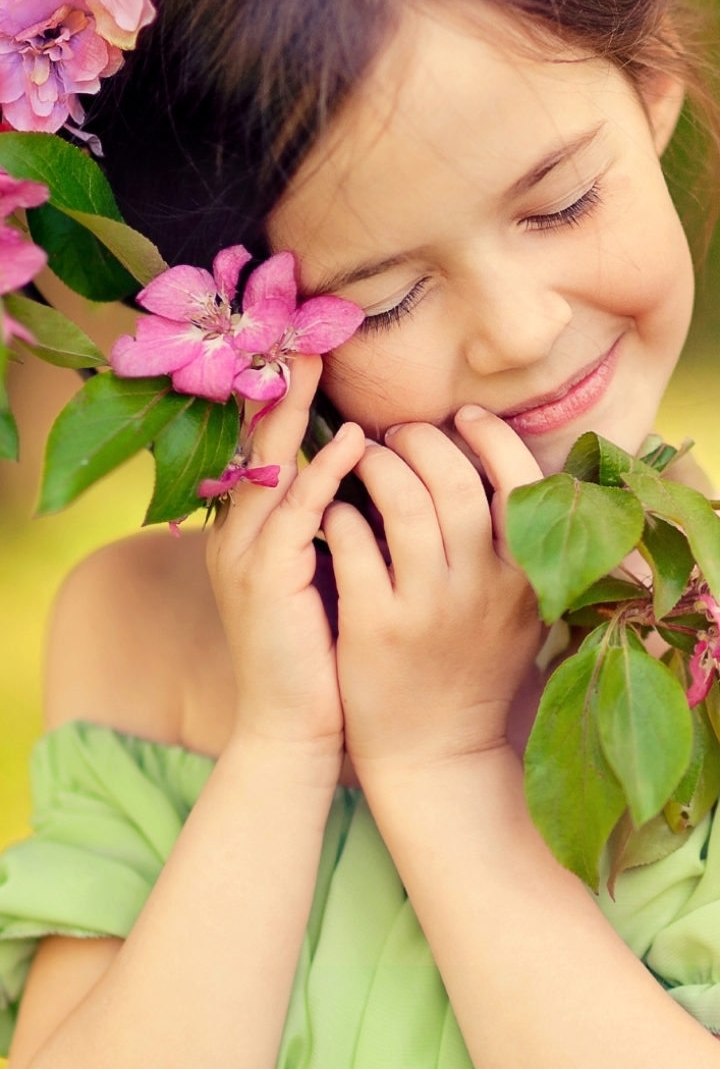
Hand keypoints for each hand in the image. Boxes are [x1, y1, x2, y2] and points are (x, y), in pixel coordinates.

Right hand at [206, 356, 364, 780]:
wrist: (296, 733)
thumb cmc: (324, 660)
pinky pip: (295, 515)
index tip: (306, 351)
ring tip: (314, 362)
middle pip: (255, 446)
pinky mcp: (265, 582)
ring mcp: (246, 557)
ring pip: (268, 469)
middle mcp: (238, 537)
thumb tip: (375, 480)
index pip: (265, 454)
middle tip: (303, 335)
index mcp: (252, 535)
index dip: (282, 402)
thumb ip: (338, 529)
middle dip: (276, 388)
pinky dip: (321, 475)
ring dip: (293, 413)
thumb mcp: (327, 581)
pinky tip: (351, 445)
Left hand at [322, 408, 542, 777]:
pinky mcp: (375, 627)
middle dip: (422, 439)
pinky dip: (339, 512)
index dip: (489, 436)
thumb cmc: (475, 666)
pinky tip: (334, 509)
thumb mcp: (519, 607)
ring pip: (403, 501)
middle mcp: (485, 588)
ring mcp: (429, 608)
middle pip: (455, 478)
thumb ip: (519, 542)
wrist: (436, 752)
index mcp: (528, 576)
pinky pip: (353, 543)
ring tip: (364, 458)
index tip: (463, 417)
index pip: (521, 478)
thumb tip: (500, 457)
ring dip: (377, 465)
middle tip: (399, 433)